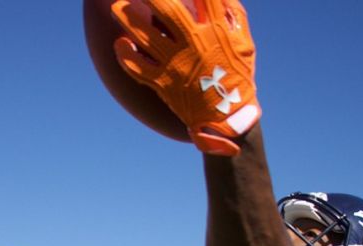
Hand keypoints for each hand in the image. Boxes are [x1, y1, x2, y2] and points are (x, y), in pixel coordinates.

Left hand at [110, 0, 259, 155]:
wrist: (229, 117)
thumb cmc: (237, 76)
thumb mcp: (245, 43)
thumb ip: (235, 15)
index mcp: (216, 32)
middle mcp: (194, 45)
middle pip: (169, 11)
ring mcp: (176, 64)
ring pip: (147, 37)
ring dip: (128, 20)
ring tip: (116, 7)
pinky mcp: (163, 83)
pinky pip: (138, 68)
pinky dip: (125, 56)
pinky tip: (120, 43)